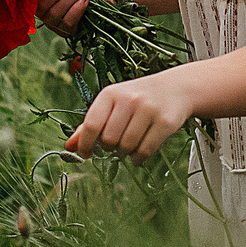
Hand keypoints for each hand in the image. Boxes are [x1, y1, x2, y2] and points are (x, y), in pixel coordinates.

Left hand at [66, 70, 191, 162]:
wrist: (176, 88)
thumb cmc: (137, 99)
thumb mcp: (112, 105)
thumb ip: (90, 125)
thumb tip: (69, 146)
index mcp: (110, 93)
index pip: (91, 124)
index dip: (85, 144)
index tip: (86, 153)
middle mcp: (129, 99)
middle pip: (109, 139)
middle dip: (109, 147)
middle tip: (115, 143)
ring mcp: (148, 110)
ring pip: (127, 146)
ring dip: (125, 153)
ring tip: (129, 146)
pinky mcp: (165, 122)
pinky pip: (145, 150)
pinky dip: (139, 158)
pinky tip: (139, 154)